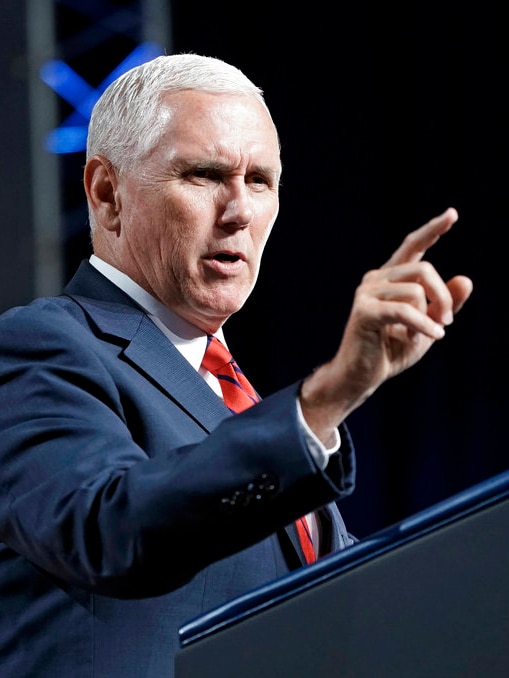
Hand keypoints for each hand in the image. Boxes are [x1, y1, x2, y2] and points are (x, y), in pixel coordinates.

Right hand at [300, 208, 472, 441]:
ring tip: (429, 335)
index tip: (452, 214)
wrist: (361, 377)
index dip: (432, 230)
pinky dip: (424, 324)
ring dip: (432, 315)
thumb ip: (446, 304)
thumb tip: (466, 279)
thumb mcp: (428, 325)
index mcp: (389, 278)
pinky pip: (405, 310)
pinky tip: (435, 336)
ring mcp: (367, 293)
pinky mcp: (364, 311)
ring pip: (416, 290)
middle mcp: (375, 279)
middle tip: (447, 322)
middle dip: (443, 296)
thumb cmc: (391, 350)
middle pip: (424, 269)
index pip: (412, 246)